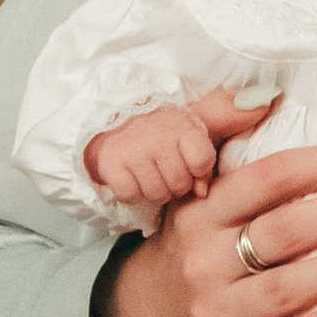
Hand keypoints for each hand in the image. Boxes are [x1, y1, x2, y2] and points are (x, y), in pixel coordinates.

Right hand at [83, 100, 221, 210]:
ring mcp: (133, 149)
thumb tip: (202, 193)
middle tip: (167, 172)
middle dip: (176, 185)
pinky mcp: (111, 163)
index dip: (199, 170)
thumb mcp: (190, 134)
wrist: (116, 121)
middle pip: (180, 184)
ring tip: (151, 175)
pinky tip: (133, 178)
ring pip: (156, 194)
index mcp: (182, 124)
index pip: (202, 161)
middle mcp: (157, 135)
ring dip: (155, 192)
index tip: (190, 164)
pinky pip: (130, 195)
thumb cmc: (161, 133)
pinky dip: (132, 193)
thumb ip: (205, 160)